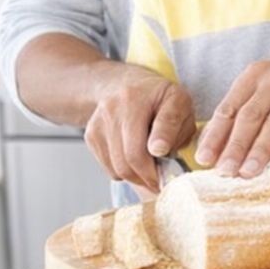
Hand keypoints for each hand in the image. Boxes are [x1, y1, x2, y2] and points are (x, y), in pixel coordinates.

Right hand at [83, 65, 195, 191]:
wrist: (121, 85)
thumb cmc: (158, 98)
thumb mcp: (179, 103)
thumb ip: (176, 125)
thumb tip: (160, 151)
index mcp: (147, 95)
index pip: (162, 122)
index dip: (164, 146)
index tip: (168, 167)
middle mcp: (118, 107)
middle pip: (132, 155)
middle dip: (149, 176)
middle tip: (162, 184)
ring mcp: (100, 122)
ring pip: (118, 166)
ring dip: (137, 178)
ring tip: (151, 175)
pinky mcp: (90, 135)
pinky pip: (108, 166)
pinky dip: (124, 172)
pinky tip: (135, 163)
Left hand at [193, 34, 269, 176]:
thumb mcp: (269, 81)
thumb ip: (247, 106)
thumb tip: (217, 143)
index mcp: (256, 75)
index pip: (229, 108)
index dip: (215, 135)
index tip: (203, 159)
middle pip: (250, 116)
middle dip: (235, 146)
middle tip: (224, 172)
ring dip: (261, 149)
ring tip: (249, 172)